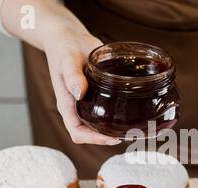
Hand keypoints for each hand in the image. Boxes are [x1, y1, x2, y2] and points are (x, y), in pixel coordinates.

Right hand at [42, 27, 120, 144]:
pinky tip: (130, 115)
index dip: (94, 139)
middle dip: (106, 138)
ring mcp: (84, 104)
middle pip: (88, 134)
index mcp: (66, 104)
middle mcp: (75, 108)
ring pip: (96, 126)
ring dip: (112, 131)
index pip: (77, 132)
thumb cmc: (65, 48)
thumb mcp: (67, 60)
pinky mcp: (94, 97)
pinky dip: (114, 119)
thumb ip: (72, 75)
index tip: (112, 138)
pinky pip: (102, 114)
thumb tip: (80, 93)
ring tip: (132, 129)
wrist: (67, 38)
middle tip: (129, 135)